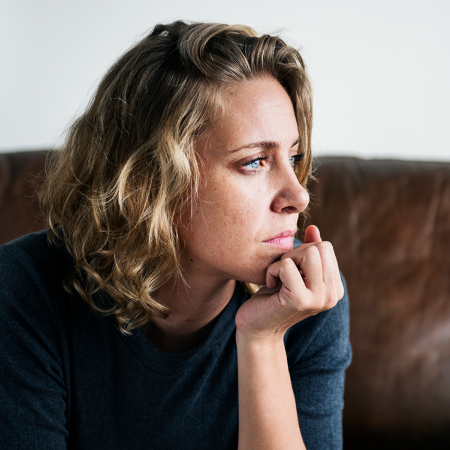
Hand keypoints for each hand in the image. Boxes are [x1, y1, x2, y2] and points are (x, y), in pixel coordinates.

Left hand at [235, 225, 343, 342]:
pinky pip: (287, 265)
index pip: (326, 247)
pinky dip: (272, 270)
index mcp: (335, 288)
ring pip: (308, 253)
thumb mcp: (293, 270)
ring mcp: (318, 299)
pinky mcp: (299, 300)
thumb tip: (313, 228)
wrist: (257, 327)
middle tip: (282, 273)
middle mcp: (332, 295)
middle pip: (319, 247)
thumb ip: (307, 251)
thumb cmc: (273, 296)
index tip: (291, 270)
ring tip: (278, 277)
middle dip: (295, 253)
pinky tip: (270, 285)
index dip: (302, 252)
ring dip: (285, 260)